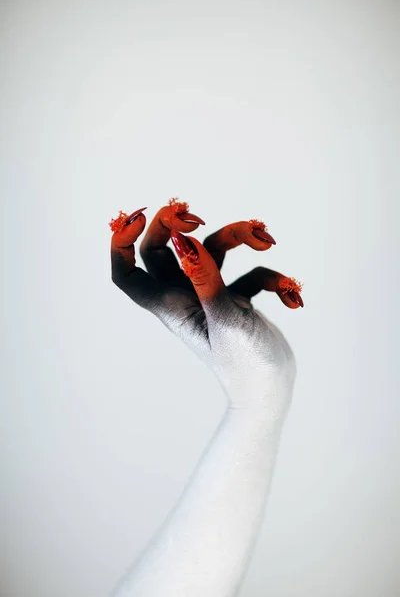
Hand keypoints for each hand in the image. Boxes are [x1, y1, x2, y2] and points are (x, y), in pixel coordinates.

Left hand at [110, 198, 302, 414]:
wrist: (272, 392)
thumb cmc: (244, 366)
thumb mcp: (225, 320)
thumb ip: (206, 279)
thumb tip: (185, 240)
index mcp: (170, 305)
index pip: (127, 273)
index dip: (122, 243)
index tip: (141, 218)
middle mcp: (185, 297)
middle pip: (165, 251)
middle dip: (177, 227)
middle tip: (193, 215)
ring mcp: (210, 296)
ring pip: (210, 252)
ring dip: (235, 237)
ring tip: (263, 237)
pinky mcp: (236, 299)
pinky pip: (247, 273)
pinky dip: (268, 275)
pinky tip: (287, 294)